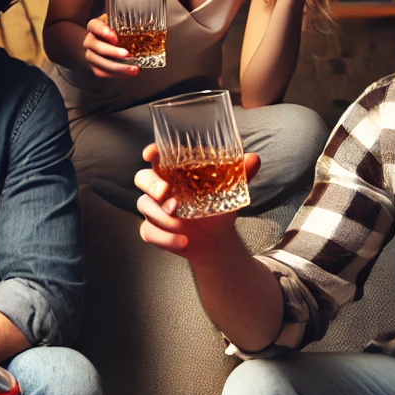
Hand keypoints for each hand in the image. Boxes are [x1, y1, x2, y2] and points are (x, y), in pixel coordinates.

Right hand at [81, 14, 139, 77]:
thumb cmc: (113, 30)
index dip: (103, 31)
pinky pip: (102, 72)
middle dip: (112, 52)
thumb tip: (142, 28)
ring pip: (99, 63)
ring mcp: (90, 55)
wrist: (100, 42)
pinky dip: (116, 74)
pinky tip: (128, 74)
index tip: (115, 37)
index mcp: (93, 26)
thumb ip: (123, 24)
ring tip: (133, 69)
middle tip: (127, 54)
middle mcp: (89, 41)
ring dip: (117, 67)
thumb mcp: (116, 23)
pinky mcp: (94, 67)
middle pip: (97, 47)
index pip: (94, 26)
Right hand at [133, 142, 260, 258]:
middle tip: (166, 193)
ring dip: (162, 216)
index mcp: (175, 172)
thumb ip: (240, 174)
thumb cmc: (218, 208)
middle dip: (151, 185)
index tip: (150, 154)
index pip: (158, 157)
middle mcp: (161, 188)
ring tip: (182, 224)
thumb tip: (253, 159)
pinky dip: (165, 239)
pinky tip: (183, 241)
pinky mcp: (153, 230)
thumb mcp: (231, 191)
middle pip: (142, 178)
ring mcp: (155, 210)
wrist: (217, 239)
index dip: (152, 153)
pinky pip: (149, 232)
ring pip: (144, 206)